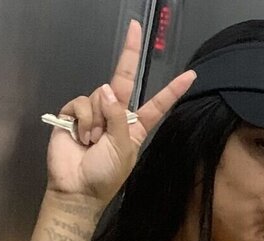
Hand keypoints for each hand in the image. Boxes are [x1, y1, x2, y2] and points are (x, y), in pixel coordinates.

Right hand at [45, 20, 195, 204]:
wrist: (77, 189)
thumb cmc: (105, 175)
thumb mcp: (124, 148)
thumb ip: (119, 118)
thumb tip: (106, 90)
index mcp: (136, 126)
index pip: (157, 103)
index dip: (172, 89)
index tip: (191, 75)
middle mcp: (116, 114)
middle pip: (122, 79)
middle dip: (129, 52)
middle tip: (134, 27)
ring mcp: (94, 113)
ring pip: (100, 94)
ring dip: (96, 120)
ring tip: (92, 142)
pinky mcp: (72, 114)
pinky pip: (81, 103)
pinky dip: (82, 119)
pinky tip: (80, 137)